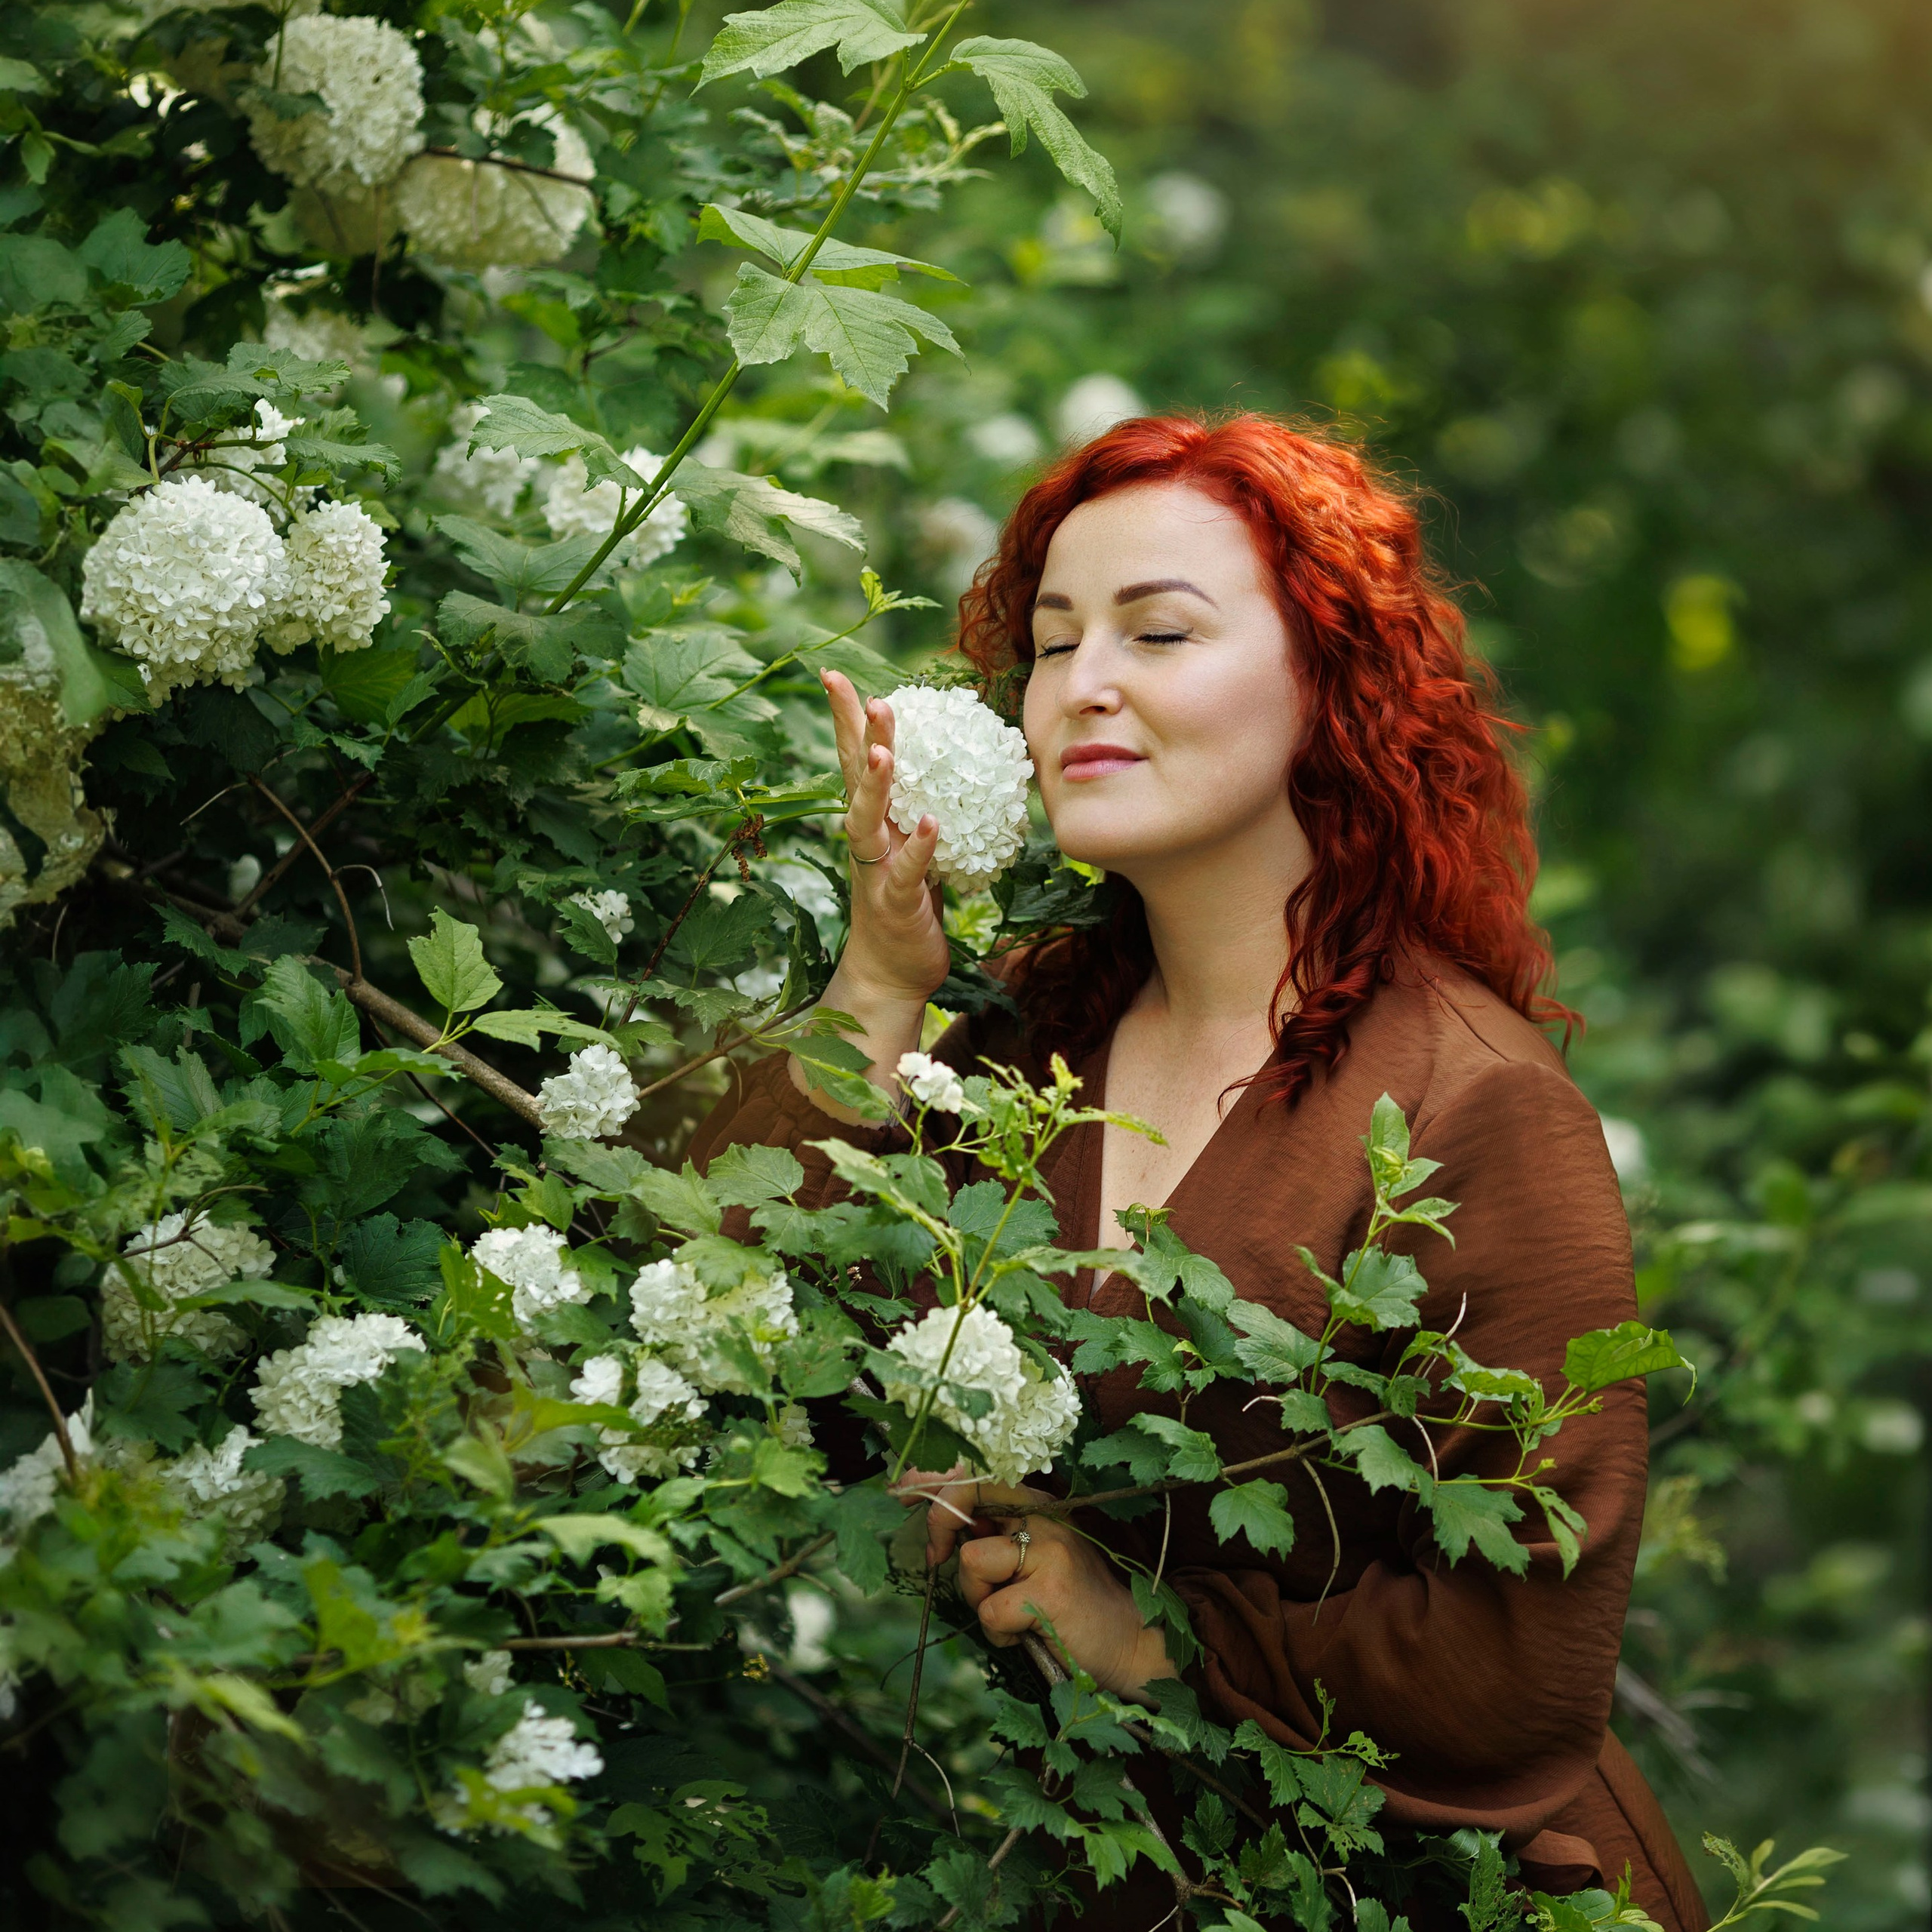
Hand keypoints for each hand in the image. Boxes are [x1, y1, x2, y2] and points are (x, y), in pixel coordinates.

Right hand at [821, 669, 950, 1009]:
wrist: (890, 975)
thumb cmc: (906, 906)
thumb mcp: (914, 848)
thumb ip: (918, 808)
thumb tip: (950, 764)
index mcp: (872, 822)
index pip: (854, 760)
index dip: (844, 719)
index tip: (833, 675)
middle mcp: (866, 840)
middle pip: (856, 779)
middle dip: (860, 736)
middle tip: (868, 695)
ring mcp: (876, 872)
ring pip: (869, 821)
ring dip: (876, 786)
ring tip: (884, 751)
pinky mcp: (896, 904)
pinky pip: (908, 873)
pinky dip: (919, 849)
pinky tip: (932, 824)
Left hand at [896, 1468, 1177, 1700]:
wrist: (1131, 1643)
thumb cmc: (1075, 1607)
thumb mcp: (1038, 1559)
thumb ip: (1000, 1539)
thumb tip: (944, 1528)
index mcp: (1041, 1505)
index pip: (981, 1475)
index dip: (940, 1488)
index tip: (914, 1508)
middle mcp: (1046, 1517)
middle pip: (968, 1495)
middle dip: (940, 1524)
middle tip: (936, 1555)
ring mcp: (1050, 1551)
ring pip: (971, 1559)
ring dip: (978, 1597)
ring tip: (1010, 1615)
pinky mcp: (1050, 1591)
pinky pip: (989, 1610)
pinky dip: (998, 1633)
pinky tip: (1026, 1635)